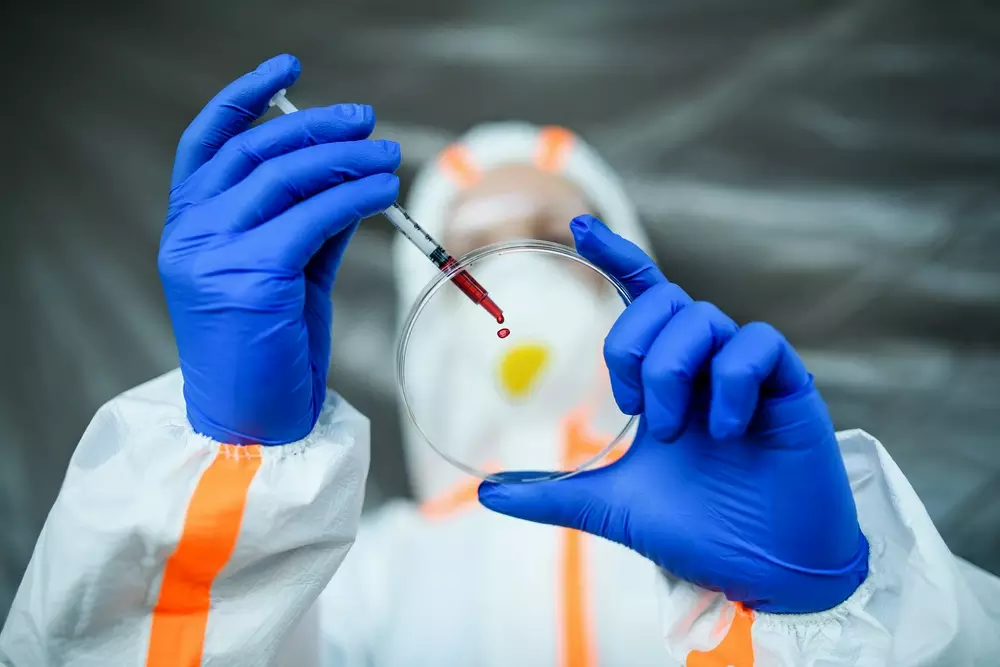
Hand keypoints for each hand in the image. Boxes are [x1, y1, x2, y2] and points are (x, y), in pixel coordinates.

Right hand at [159, 54, 399, 444]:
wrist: (253, 421)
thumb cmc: (269, 348)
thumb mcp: (289, 273)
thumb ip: (310, 224)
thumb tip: (352, 176)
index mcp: (188, 226)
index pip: (207, 142)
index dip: (245, 97)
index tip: (287, 68)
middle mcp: (191, 232)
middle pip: (255, 151)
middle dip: (315, 126)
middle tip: (366, 121)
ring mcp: (214, 253)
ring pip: (286, 177)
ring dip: (345, 158)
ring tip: (386, 155)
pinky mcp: (251, 275)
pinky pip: (313, 216)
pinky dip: (354, 196)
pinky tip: (382, 192)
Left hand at [479, 215, 868, 612]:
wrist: (762, 571)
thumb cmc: (696, 532)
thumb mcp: (611, 507)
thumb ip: (552, 494)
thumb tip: (485, 492)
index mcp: (668, 380)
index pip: (643, 299)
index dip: (616, 257)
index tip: (579, 229)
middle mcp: (706, 366)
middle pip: (666, 301)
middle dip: (634, 347)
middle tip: (635, 408)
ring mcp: (748, 376)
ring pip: (704, 318)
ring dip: (674, 370)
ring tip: (677, 431)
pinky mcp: (791, 389)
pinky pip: (758, 345)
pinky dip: (732, 381)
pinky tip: (727, 431)